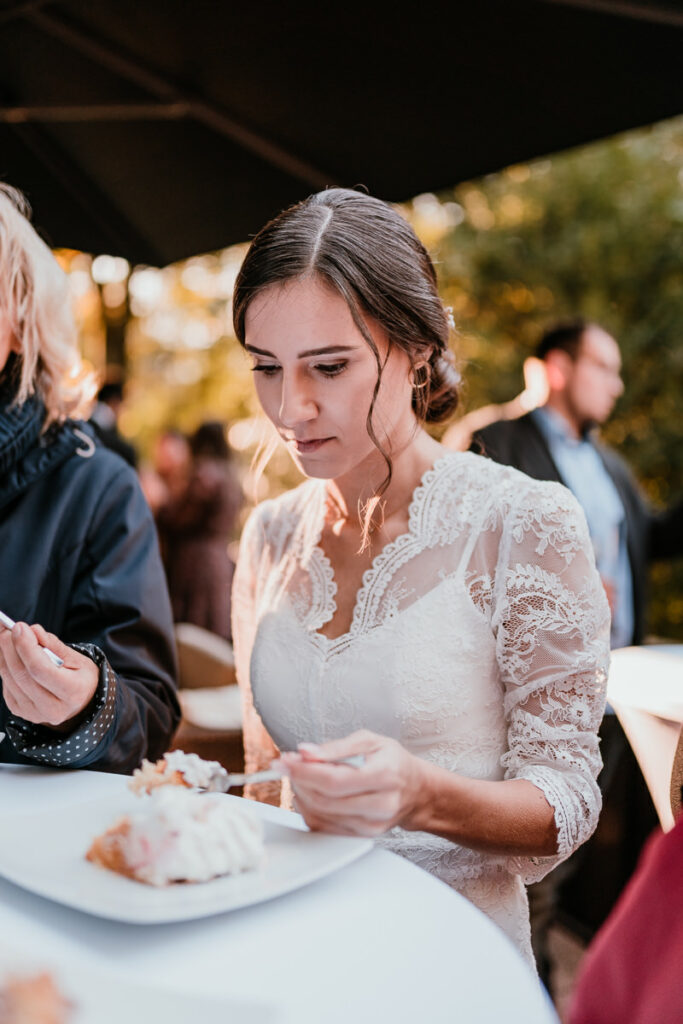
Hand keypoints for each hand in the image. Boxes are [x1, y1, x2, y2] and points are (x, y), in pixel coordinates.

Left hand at [0, 622, 98, 728]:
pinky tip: (12, 655)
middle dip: (11, 647)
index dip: (26, 647)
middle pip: (21, 673)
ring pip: (9, 679)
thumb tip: (33, 631)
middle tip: (9, 628)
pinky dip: (6, 666)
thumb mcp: (78, 658)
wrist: (81, 703)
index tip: (19, 627)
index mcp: (72, 691)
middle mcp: (52, 707)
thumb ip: (54, 645)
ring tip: (8, 637)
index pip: (40, 669)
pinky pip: (6, 685)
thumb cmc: (81, 678)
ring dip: (4, 654)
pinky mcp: (20, 711)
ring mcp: (34, 712)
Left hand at [278, 730, 426, 837]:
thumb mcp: (369, 741)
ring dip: (301, 795)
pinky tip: (310, 794)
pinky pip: (324, 828)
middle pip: (324, 800)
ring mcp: (372, 826)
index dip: (304, 771)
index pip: (334, 780)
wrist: (415, 791)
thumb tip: (304, 752)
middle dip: (298, 781)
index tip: (283, 760)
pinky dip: (309, 810)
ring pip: (321, 816)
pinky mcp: (361, 837)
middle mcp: (380, 805)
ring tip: (300, 776)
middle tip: (287, 764)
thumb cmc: (391, 761)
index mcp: (385, 775)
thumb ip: (336, 747)